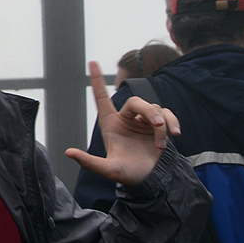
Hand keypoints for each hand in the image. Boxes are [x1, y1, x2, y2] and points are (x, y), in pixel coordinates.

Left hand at [65, 61, 180, 185]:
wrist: (151, 180)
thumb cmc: (127, 174)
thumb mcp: (108, 169)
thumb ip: (89, 162)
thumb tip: (68, 153)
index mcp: (110, 124)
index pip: (102, 97)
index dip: (96, 80)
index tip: (92, 62)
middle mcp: (126, 119)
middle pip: (137, 102)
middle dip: (149, 112)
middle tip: (159, 126)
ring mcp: (143, 121)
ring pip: (154, 109)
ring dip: (161, 125)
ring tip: (162, 144)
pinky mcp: (159, 126)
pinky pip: (167, 114)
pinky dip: (172, 122)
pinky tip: (175, 134)